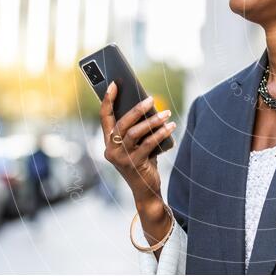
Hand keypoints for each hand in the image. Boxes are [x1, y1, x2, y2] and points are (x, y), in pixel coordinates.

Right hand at [99, 82, 176, 205]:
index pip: (105, 118)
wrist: (146, 191)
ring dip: (152, 121)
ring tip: (166, 113)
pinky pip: (148, 144)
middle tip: (151, 99)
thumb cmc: (143, 162)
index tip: (115, 84)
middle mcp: (111, 150)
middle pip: (121, 123)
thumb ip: (137, 129)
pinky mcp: (134, 164)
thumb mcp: (137, 144)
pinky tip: (171, 126)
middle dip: (136, 109)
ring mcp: (121, 158)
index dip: (108, 100)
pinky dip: (161, 133)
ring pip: (135, 133)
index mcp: (108, 142)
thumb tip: (148, 106)